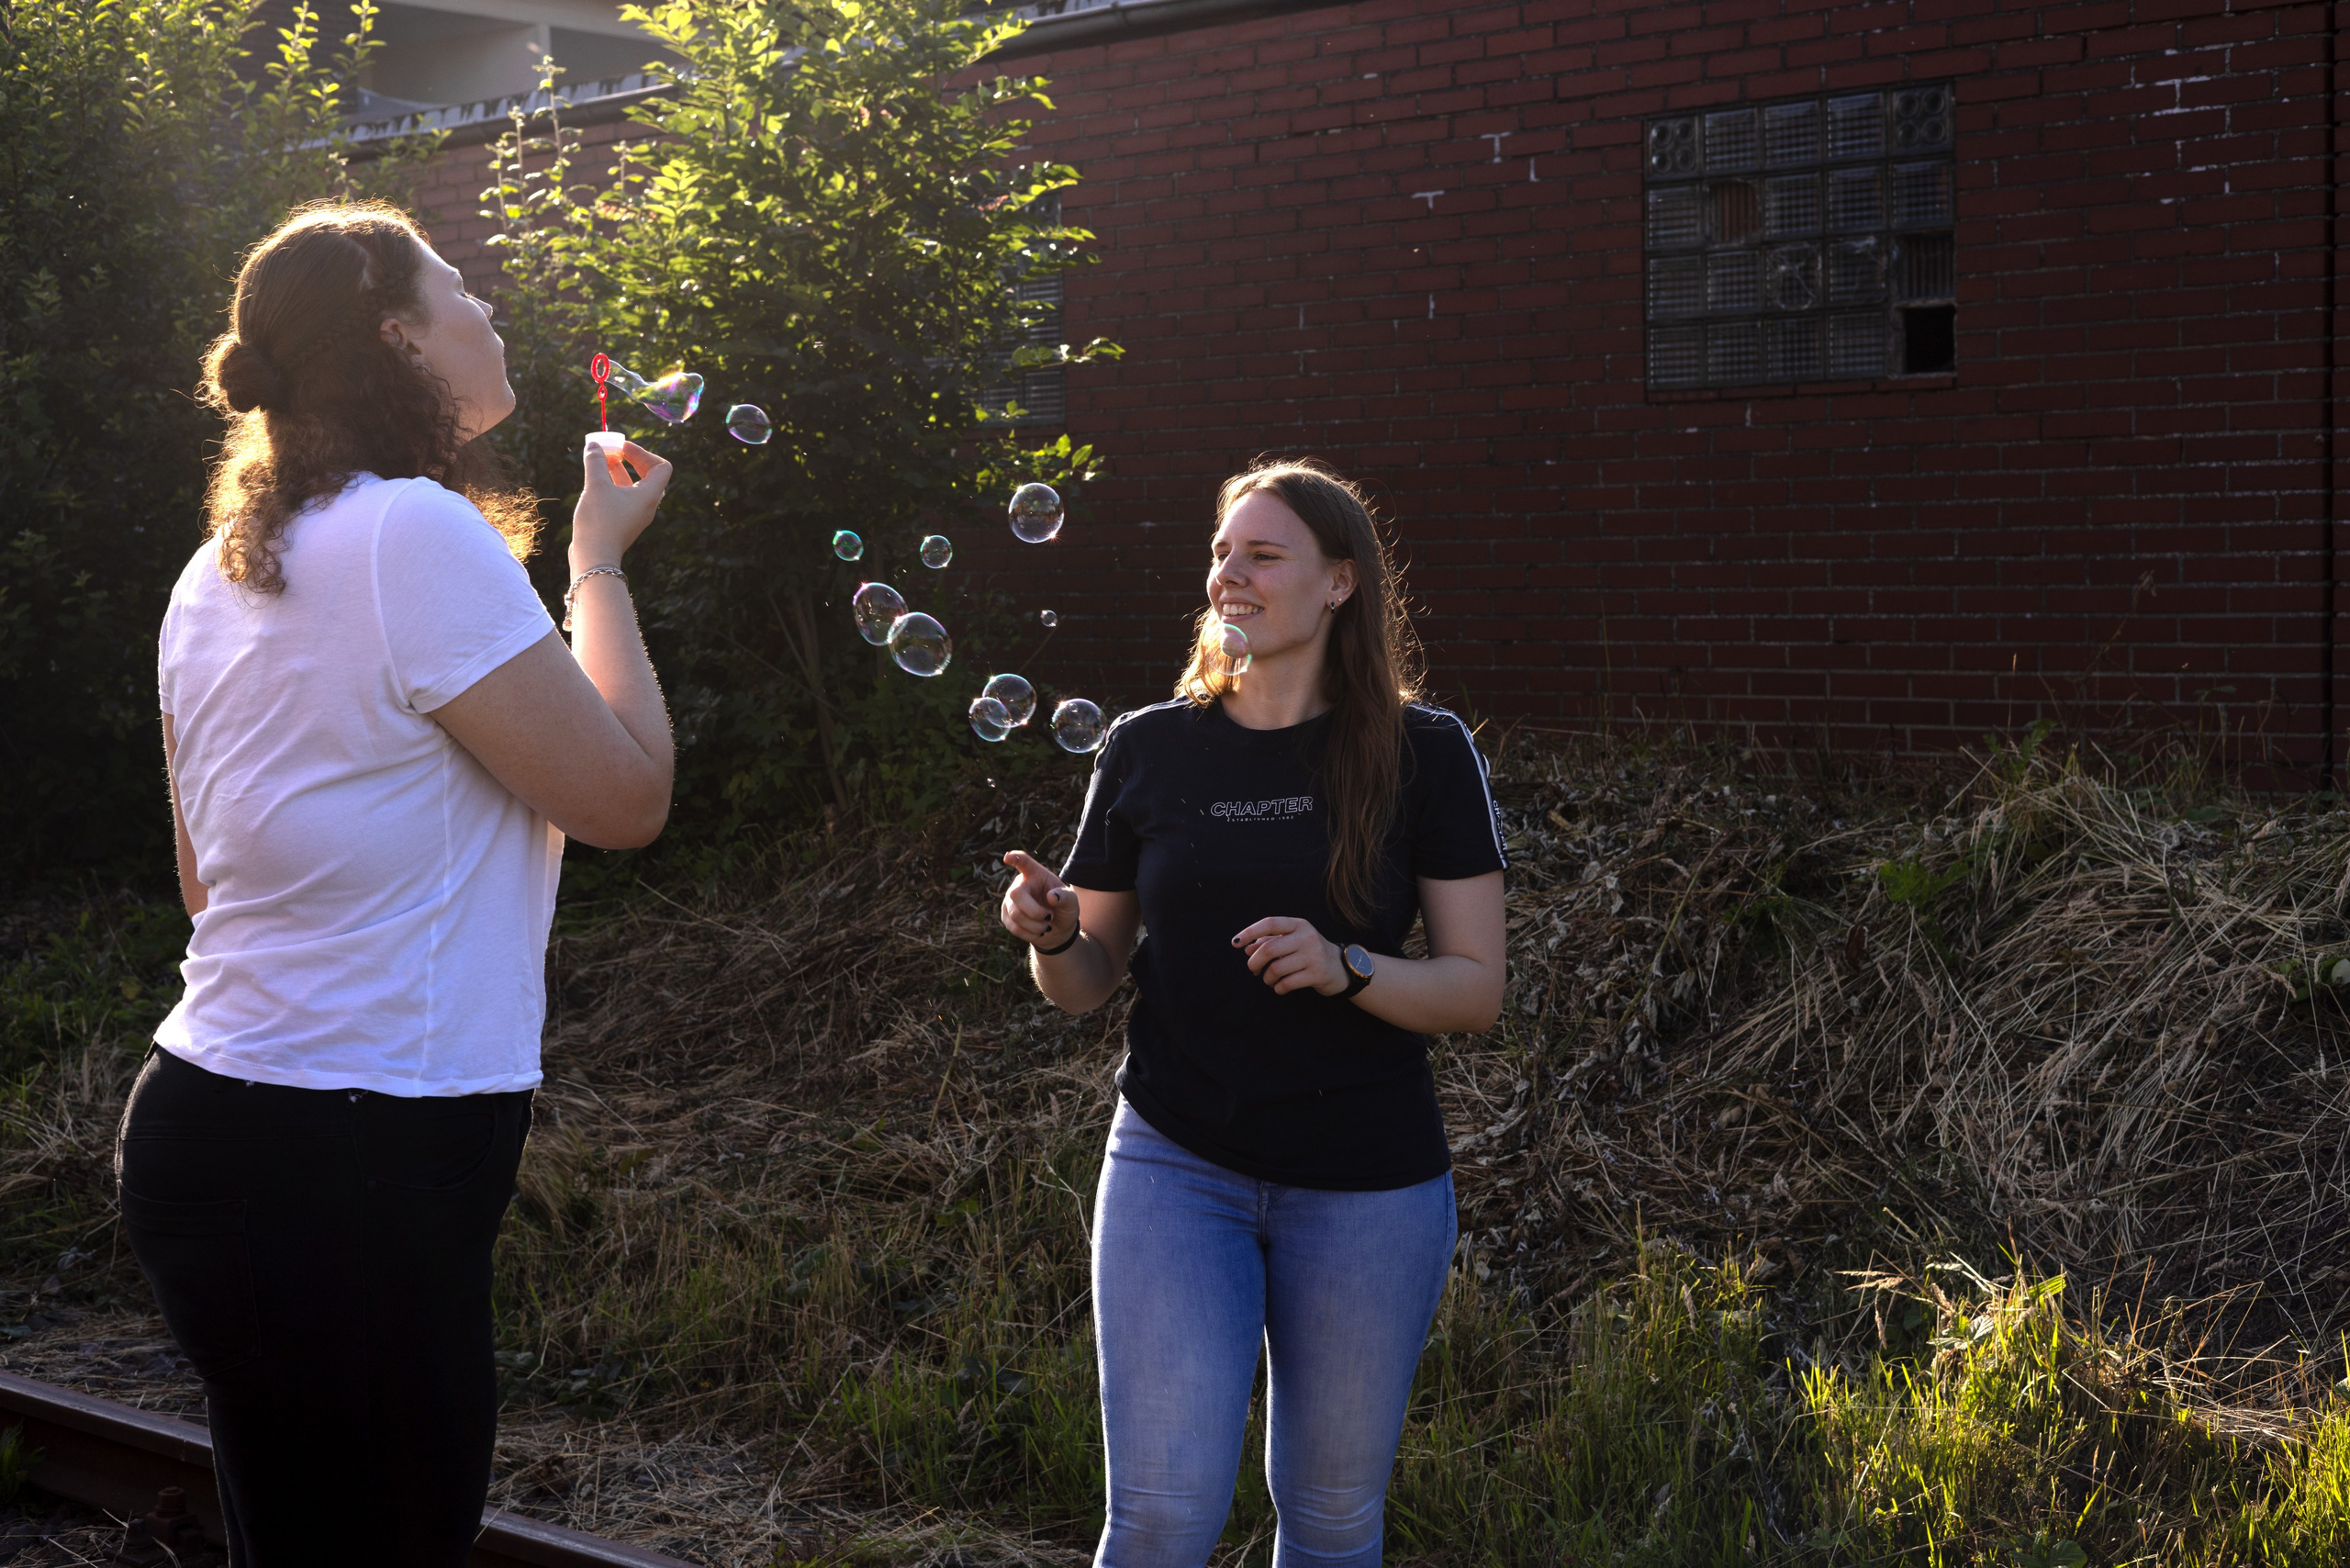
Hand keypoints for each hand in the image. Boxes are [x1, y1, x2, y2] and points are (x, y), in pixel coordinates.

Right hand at [572, 434, 672, 568]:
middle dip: (629, 460)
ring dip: (617, 471)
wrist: (594, 559)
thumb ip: (596, 462)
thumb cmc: (599, 522)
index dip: (643, 453)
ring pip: (631, 487)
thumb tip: (594, 444)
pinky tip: (593, 481)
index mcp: (649, 496)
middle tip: (610, 451)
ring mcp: (634, 516)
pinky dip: (611, 485)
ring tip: (599, 461)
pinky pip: (621, 498)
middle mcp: (646, 506)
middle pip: (646, 475)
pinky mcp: (622, 523)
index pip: (661, 467)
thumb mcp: (596, 485)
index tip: (622, 447)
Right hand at [1000, 850, 1077, 950]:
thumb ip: (1066, 897)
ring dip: (1035, 926)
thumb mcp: (1071, 902)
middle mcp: (1020, 885)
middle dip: (1034, 911)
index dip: (1015, 858)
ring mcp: (1010, 901)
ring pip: (1015, 914)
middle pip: (1016, 894)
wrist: (1057, 929)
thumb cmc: (1063, 909)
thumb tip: (1051, 896)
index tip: (1008, 857)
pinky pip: (1014, 927)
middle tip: (1049, 918)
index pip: (1023, 862)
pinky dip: (1030, 934)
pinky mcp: (1006, 916)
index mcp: (1036, 874)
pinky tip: (1038, 932)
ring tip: (1046, 927)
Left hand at [1233, 916, 1346, 995]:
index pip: (1270, 923)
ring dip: (1266, 978)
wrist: (1339, 967)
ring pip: (1276, 969)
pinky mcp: (1317, 974)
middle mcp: (1307, 937)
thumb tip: (1246, 948)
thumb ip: (1269, 941)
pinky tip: (1280, 987)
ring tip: (1269, 979)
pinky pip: (1286, 983)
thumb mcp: (1292, 941)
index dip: (1249, 932)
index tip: (1235, 943)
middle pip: (1269, 949)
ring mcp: (1314, 956)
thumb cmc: (1308, 952)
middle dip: (1254, 962)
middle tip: (1253, 969)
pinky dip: (1277, 988)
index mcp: (1299, 925)